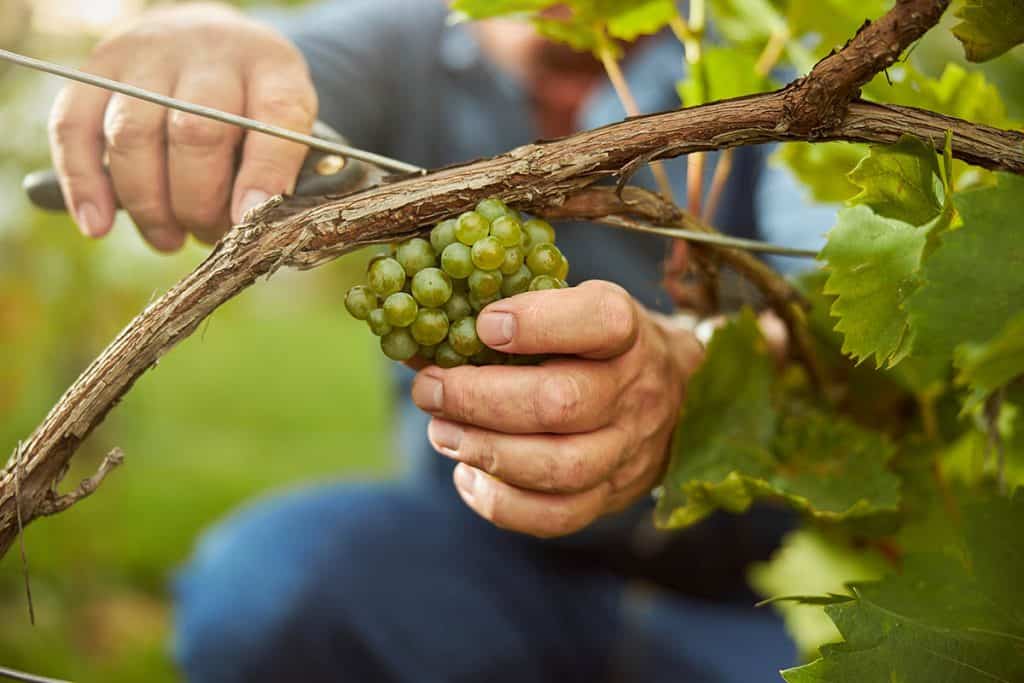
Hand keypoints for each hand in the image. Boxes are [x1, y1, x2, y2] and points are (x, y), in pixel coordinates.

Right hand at [47, 2, 316, 250]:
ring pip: (133, 134)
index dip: (265, 171)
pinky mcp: (98, 69)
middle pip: (195, 132)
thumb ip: (280, 168)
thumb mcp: (285, 124)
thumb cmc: (253, 102)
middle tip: (208, 236)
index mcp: (270, 68)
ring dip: (148, 205)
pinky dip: (83, 181)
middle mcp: (208, 53)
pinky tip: (97, 225)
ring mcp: (147, 57)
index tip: (249, 219)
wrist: (211, 40)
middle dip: (199, 203)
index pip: (277, 113)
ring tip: (167, 239)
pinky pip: (74, 126)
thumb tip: (253, 224)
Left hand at [411, 280, 704, 537]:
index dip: (540, 323)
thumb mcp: (573, 308)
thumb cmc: (596, 344)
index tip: (485, 325)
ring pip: (559, 467)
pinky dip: (502, 504)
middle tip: (430, 390)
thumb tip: (422, 335)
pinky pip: (557, 516)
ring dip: (486, 452)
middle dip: (480, 398)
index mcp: (627, 332)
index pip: (601, 321)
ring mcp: (627, 450)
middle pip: (562, 403)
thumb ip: (512, 316)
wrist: (674, 396)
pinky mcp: (611, 496)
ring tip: (442, 432)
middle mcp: (634, 391)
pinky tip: (468, 476)